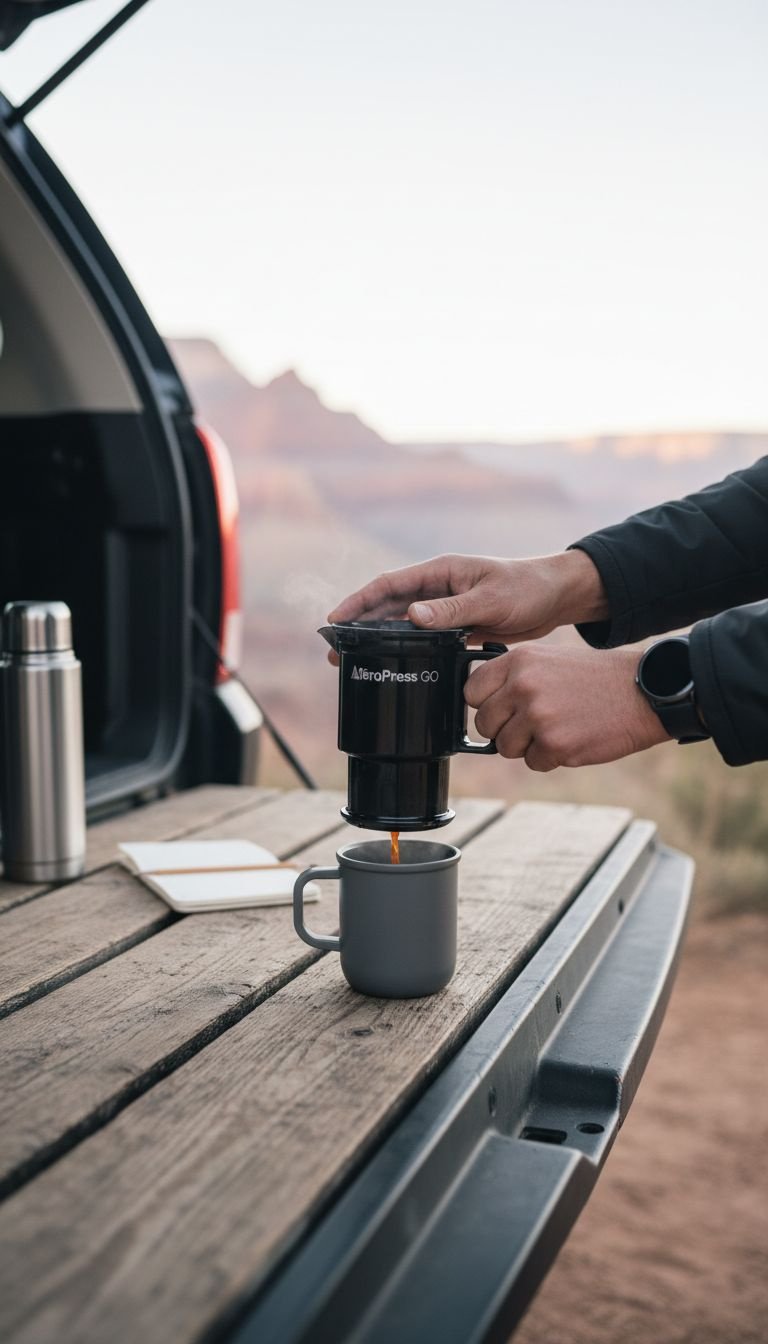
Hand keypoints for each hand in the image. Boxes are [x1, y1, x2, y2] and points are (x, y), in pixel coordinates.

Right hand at [328, 550, 607, 644]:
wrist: (557, 599)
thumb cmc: (527, 589)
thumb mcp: (490, 599)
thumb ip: (452, 609)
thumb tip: (411, 616)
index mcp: (440, 572)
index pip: (389, 585)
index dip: (359, 601)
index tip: (335, 619)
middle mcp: (438, 588)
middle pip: (388, 607)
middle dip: (359, 626)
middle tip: (336, 652)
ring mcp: (446, 608)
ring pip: (402, 625)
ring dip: (378, 640)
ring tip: (354, 662)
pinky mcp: (458, 627)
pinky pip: (424, 639)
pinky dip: (406, 650)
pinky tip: (395, 666)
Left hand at [465, 644, 670, 770]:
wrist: (642, 693)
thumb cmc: (596, 679)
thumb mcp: (548, 661)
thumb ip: (513, 679)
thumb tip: (482, 706)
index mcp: (519, 661)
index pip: (472, 691)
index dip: (485, 704)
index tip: (500, 709)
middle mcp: (523, 686)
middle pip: (485, 723)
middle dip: (504, 730)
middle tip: (532, 724)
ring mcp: (537, 716)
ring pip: (506, 747)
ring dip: (528, 746)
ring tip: (557, 728)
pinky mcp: (554, 744)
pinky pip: (533, 763)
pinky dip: (550, 758)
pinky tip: (572, 738)